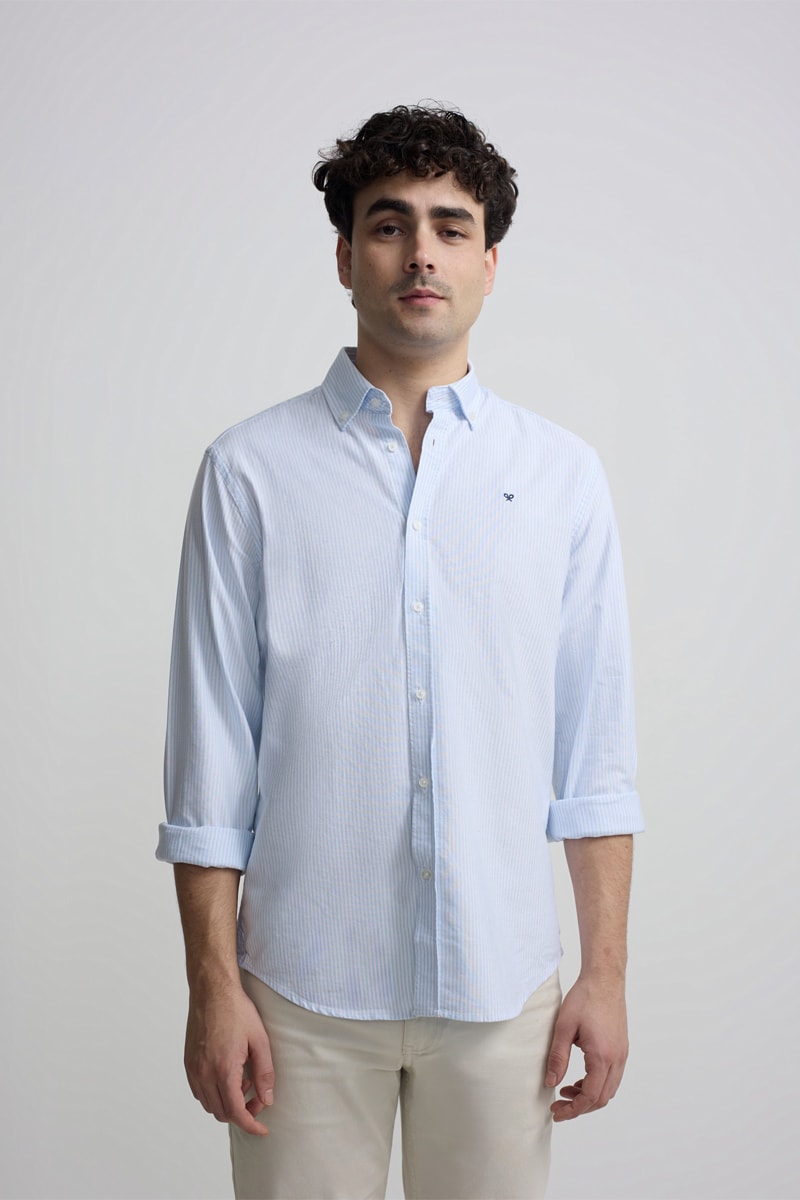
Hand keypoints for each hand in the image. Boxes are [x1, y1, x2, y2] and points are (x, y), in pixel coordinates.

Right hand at [184, 982, 273, 1136]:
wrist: (212, 991)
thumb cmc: (237, 1011)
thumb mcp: (260, 1040)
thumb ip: (264, 1073)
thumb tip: (267, 1099)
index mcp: (223, 1069)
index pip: (236, 1112)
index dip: (250, 1124)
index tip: (262, 1129)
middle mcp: (204, 1073)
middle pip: (221, 1112)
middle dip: (242, 1113)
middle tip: (258, 1099)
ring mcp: (193, 1069)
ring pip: (209, 1104)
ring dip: (227, 1104)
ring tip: (244, 1082)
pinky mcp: (188, 1062)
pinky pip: (199, 1091)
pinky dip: (214, 1094)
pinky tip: (228, 1076)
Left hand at [544, 974, 627, 1121]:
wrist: (604, 979)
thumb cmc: (584, 999)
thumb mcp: (564, 1027)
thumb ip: (557, 1057)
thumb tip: (550, 1082)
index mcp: (602, 1056)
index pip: (590, 1096)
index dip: (573, 1109)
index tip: (557, 1112)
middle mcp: (617, 1059)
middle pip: (602, 1098)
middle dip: (580, 1107)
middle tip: (559, 1106)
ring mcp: (622, 1054)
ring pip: (609, 1089)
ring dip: (589, 1096)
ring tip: (566, 1090)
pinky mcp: (621, 1048)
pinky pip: (612, 1076)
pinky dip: (597, 1084)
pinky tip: (580, 1078)